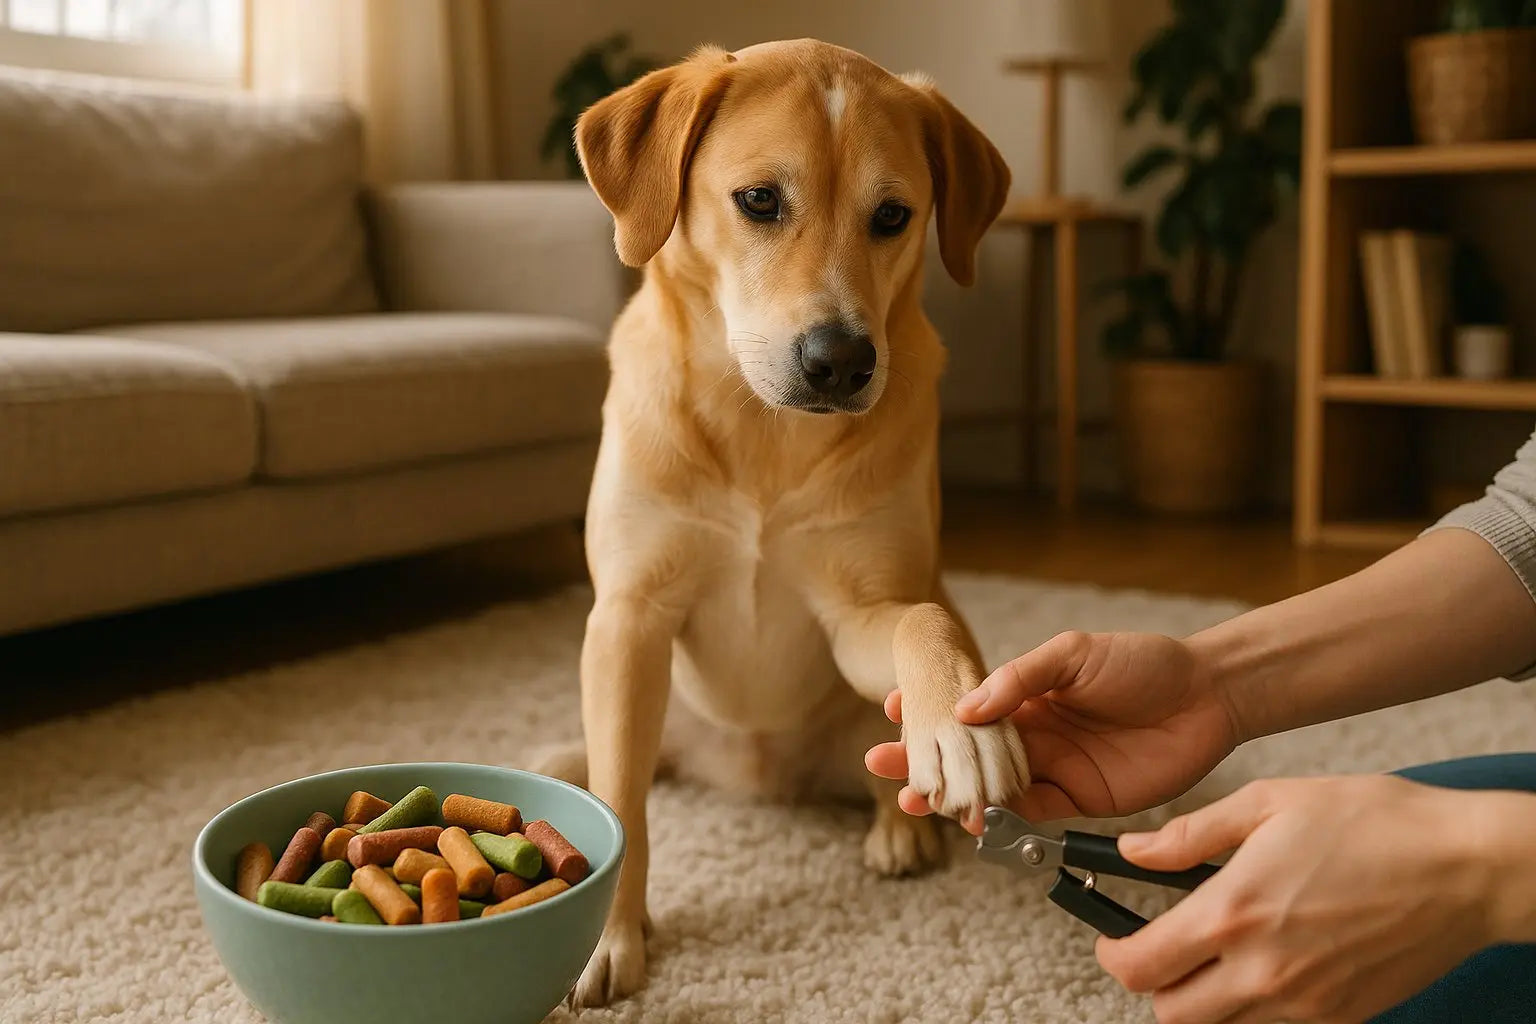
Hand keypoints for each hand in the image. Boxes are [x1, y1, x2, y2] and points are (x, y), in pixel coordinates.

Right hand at [865, 630, 1239, 825]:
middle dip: (922, 756)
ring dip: (952, 793)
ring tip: (912, 799)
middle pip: (966, 750)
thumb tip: (967, 705)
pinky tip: (969, 820)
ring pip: (990, 785)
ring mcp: (1054, 767)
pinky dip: (1000, 818)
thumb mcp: (1075, 653)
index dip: (926, 708)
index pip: (965, 704)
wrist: (1209, 696)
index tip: (887, 709)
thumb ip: (1022, 677)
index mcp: (1026, 692)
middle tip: (878, 764)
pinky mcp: (1080, 798)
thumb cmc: (1143, 662)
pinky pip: (1031, 812)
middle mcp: (1033, 732)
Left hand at [1098, 774, 1501, 1023]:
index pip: (1140, 966)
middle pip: (1171, 1014)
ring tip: (1216, 954)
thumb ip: (1191, 835)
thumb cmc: (1375, 823)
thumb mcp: (1270, 803)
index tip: (1112, 937)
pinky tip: (1267, 964)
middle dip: (1155, 985)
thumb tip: (1133, 851)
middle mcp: (1264, 970)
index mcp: (1235, 913)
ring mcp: (1305, 1003)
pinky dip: (1254, 1009)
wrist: (1466, 866)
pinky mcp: (1342, 1016)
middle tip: (1162, 949)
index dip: (1112, 953)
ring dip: (1203, 1000)